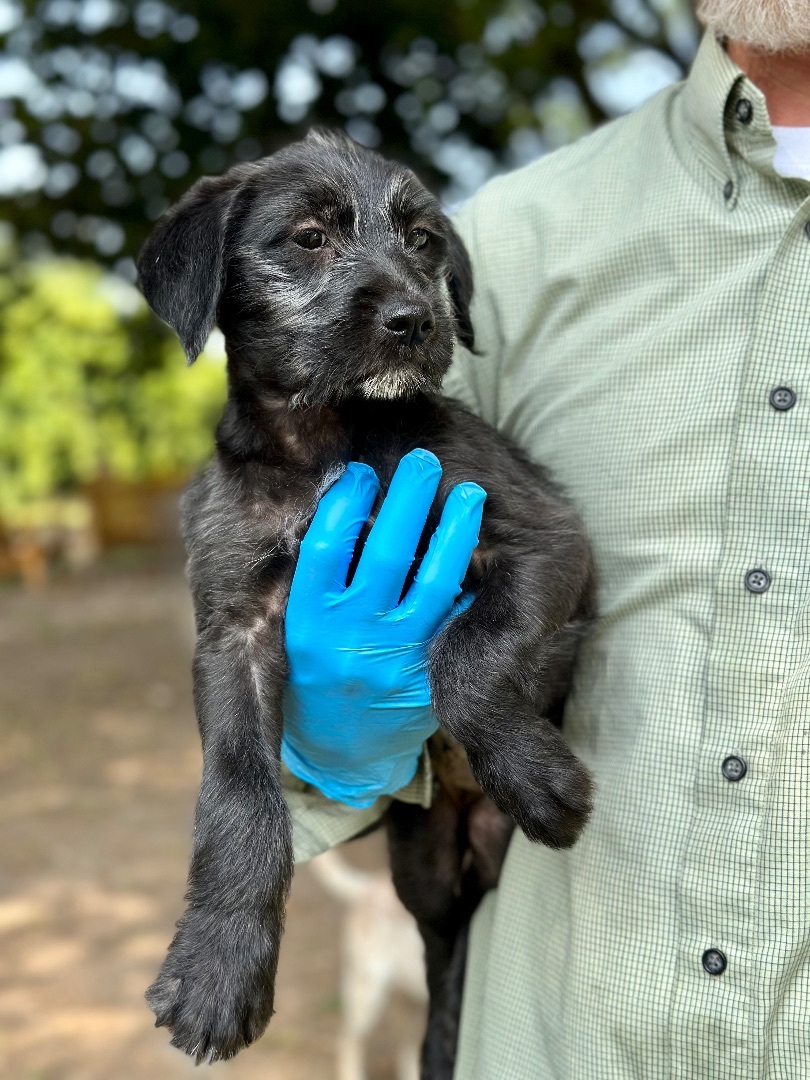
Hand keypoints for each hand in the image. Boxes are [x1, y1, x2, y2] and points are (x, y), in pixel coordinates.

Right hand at [281, 448, 484, 807]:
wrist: (340, 746)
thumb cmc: (315, 666)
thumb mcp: (297, 626)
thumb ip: (316, 575)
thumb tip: (341, 492)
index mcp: (305, 622)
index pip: (326, 549)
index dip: (346, 504)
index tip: (362, 469)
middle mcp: (347, 640)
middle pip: (385, 556)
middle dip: (408, 501)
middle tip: (425, 462)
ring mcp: (392, 659)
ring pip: (432, 585)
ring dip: (455, 534)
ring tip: (470, 495)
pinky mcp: (428, 674)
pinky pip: (455, 620)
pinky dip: (471, 583)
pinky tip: (485, 550)